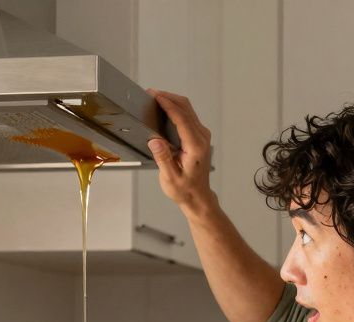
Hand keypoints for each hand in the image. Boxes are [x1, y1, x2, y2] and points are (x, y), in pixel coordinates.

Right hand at [147, 89, 215, 215]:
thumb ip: (163, 158)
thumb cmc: (185, 189)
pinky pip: (188, 116)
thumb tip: (155, 141)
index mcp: (195, 147)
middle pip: (186, 109)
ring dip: (172, 101)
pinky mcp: (199, 136)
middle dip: (169, 98)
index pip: (181, 119)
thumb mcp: (170, 177)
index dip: (168, 105)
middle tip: (151, 93)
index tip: (156, 96)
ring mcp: (202, 135)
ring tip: (156, 98)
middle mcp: (202, 138)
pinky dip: (176, 108)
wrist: (198, 196)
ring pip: (188, 110)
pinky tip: (164, 108)